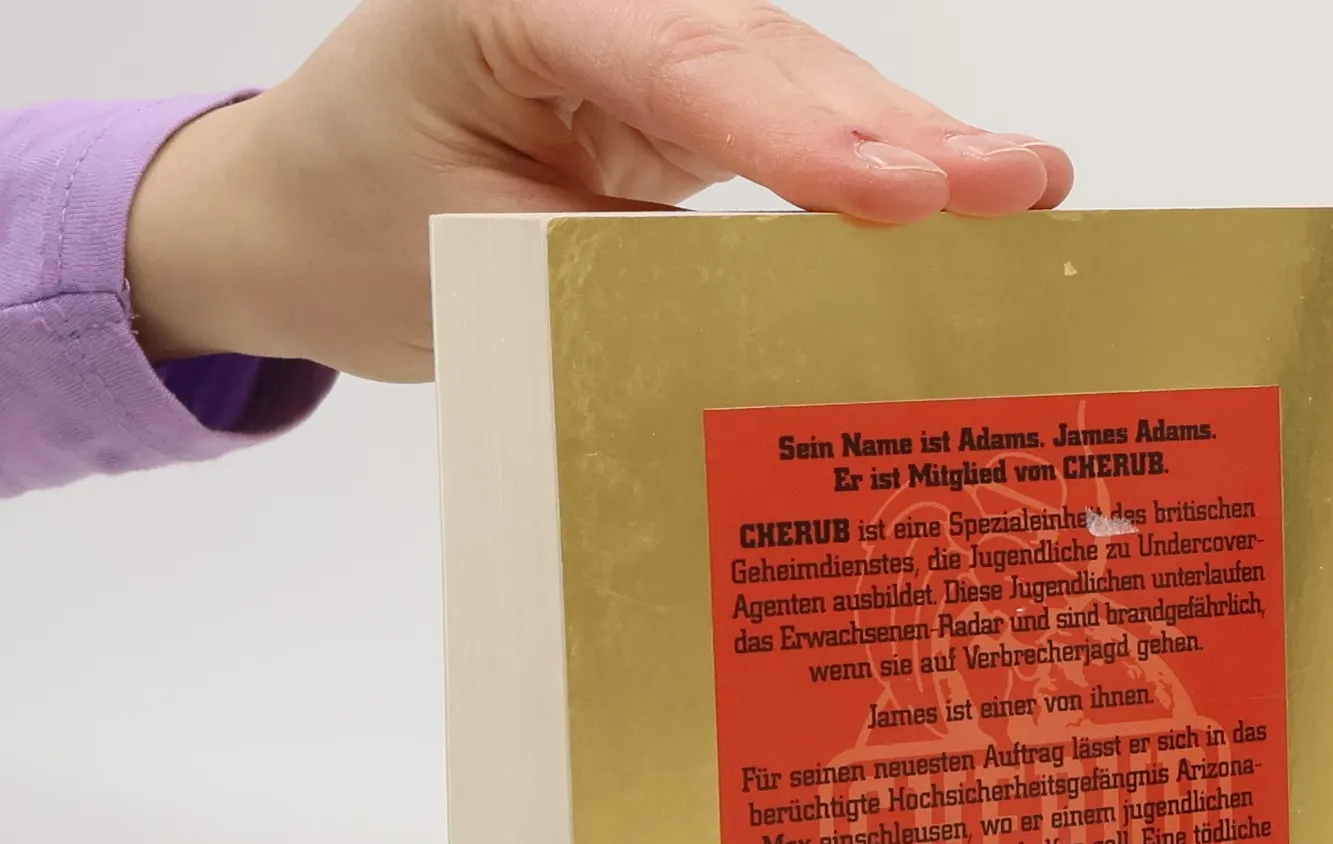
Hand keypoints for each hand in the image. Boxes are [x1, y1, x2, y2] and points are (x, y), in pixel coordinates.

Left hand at [125, 0, 1072, 381]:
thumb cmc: (363, 234)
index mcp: (503, 5)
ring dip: (915, 143)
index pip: (670, 62)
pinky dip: (876, 170)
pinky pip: (792, 127)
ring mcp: (646, 42)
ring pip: (798, 79)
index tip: (897, 191)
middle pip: (762, 54)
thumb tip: (774, 322)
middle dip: (890, 128)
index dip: (793, 132)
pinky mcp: (683, 100)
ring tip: (1026, 192)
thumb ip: (614, 269)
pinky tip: (970, 198)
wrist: (307, 220)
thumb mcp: (474, 266)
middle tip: (1012, 186)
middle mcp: (591, 1)